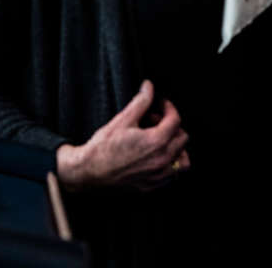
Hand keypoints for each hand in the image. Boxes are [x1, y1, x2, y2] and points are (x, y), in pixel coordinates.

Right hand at [56, 80, 189, 191]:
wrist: (89, 170)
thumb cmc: (104, 145)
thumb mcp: (123, 119)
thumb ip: (141, 101)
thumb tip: (149, 86)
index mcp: (157, 142)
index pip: (176, 120)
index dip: (169, 107)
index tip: (161, 104)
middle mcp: (161, 160)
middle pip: (182, 138)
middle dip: (172, 126)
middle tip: (155, 121)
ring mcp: (157, 176)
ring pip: (182, 161)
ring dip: (175, 148)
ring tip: (160, 140)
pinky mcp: (151, 185)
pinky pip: (171, 175)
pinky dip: (169, 164)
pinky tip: (154, 156)